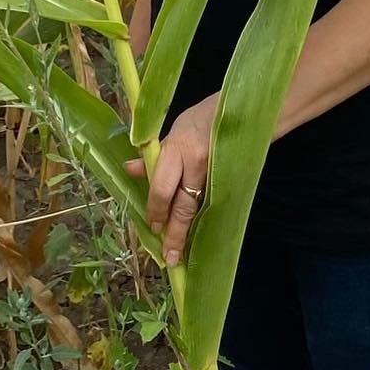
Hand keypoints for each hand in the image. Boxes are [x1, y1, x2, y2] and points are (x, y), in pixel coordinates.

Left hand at [126, 93, 217, 267]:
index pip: (163, 187)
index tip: (153, 227)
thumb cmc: (200, 118)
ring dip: (187, 232)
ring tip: (180, 255)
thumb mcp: (172, 132)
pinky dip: (200, 220)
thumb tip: (130, 170)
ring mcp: (213, 173)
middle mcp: (196, 164)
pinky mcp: (226, 180)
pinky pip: (209, 203)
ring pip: (197, 209)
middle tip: (170, 257)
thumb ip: (154, 157)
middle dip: (175, 233)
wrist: (239, 112)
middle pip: (183, 206)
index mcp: (178, 149)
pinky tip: (195, 235)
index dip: (156, 210)